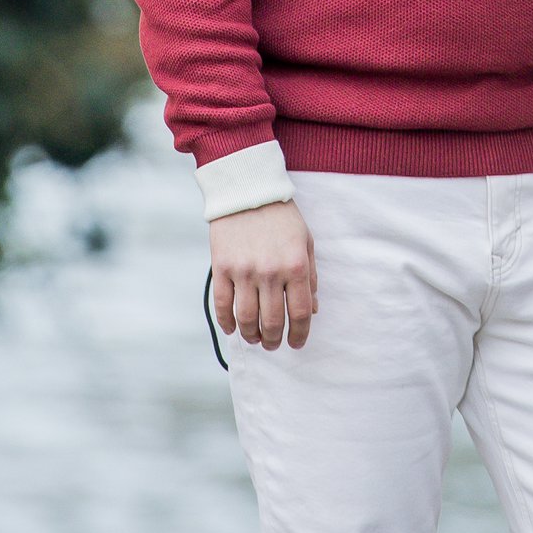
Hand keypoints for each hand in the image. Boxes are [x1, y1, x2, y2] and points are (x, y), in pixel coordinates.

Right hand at [209, 200, 316, 350]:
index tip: (296, 343)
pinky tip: (233, 328)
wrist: (247, 188)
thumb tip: (311, 310)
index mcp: (296, 265)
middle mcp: (271, 271)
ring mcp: (244, 270)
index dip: (300, 334)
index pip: (300, 313)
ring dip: (252, 336)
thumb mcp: (305, 241)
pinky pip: (223, 305)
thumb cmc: (281, 216)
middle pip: (272, 322)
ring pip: (247, 320)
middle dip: (274, 340)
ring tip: (255, 338)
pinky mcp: (222, 267)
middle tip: (273, 344)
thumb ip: (310, 276)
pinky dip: (227, 323)